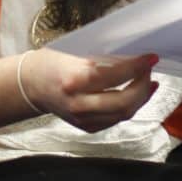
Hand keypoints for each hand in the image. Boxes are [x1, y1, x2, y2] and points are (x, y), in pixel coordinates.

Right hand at [19, 48, 157, 132]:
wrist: (30, 86)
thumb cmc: (51, 63)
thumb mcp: (73, 53)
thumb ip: (100, 58)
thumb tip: (131, 57)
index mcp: (74, 79)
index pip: (114, 76)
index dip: (137, 67)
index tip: (151, 58)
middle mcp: (80, 103)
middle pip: (124, 102)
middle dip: (143, 86)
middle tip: (149, 70)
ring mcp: (83, 119)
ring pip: (123, 114)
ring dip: (141, 98)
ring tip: (150, 82)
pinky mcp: (87, 127)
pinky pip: (116, 120)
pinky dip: (130, 108)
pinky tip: (137, 96)